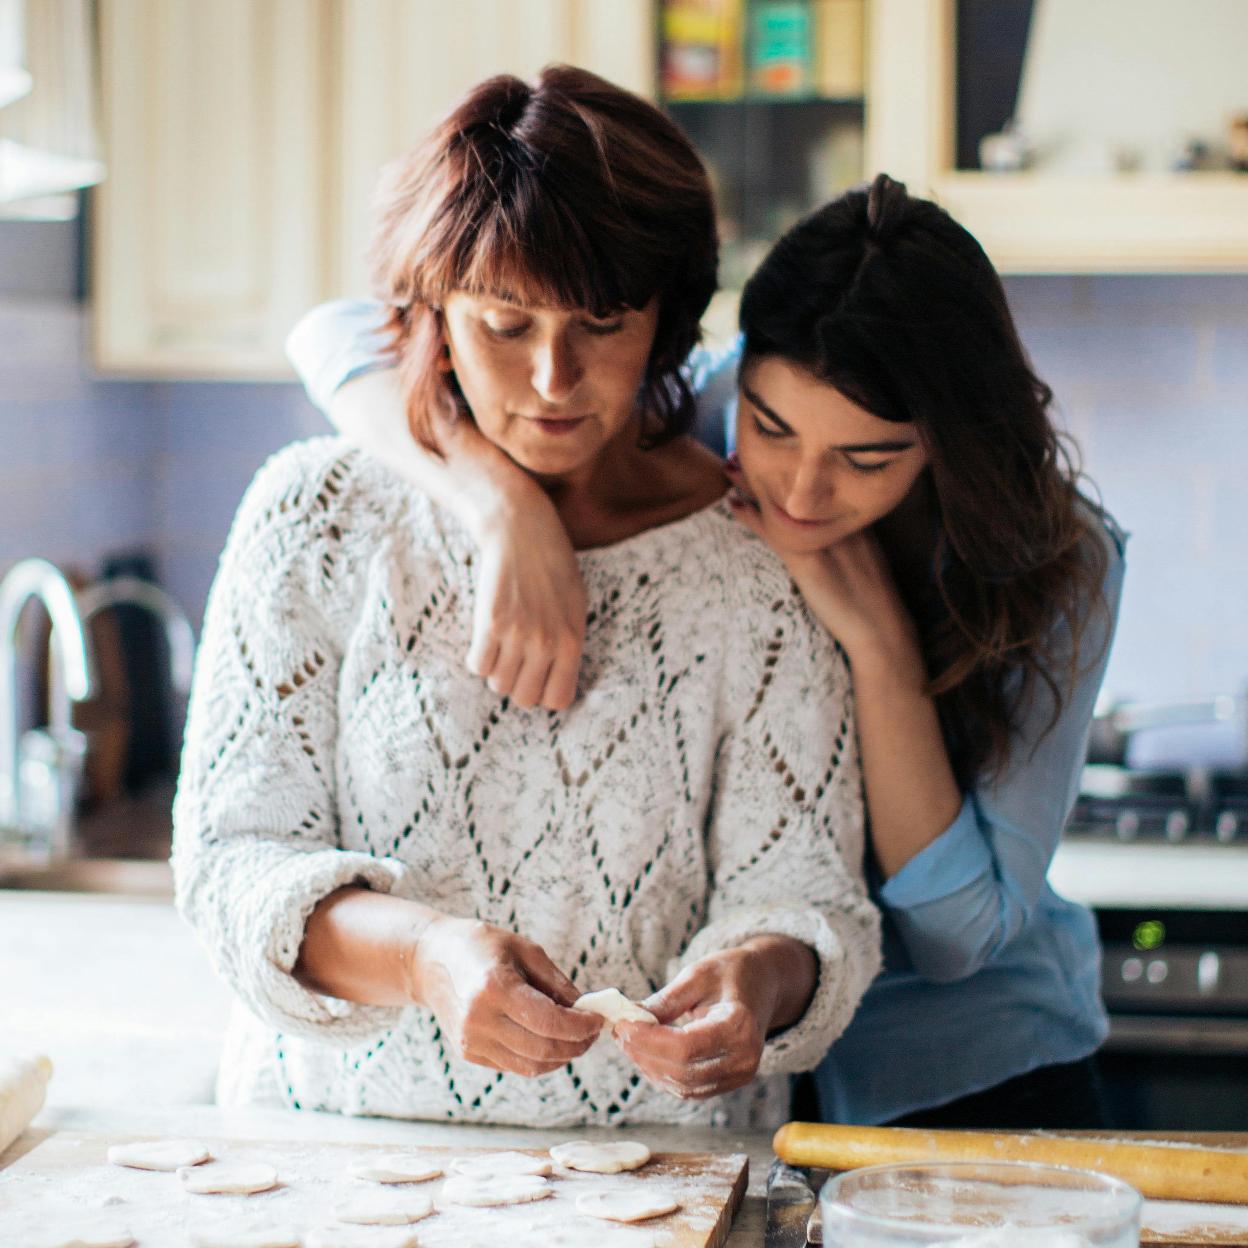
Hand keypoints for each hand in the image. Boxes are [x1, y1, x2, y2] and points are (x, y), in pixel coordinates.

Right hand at [412, 916, 601, 1075]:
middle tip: (592, 1032)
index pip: (550, 1021)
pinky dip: (539, 1059)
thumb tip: (585, 1008)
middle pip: (543, 1048)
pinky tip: (551, 1042)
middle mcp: (479, 1019)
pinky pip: (514, 1065)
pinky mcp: (468, 1053)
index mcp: (495, 987)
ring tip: (576, 1039)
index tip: (597, 1019)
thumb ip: (556, 981)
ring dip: (561, 1057)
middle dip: (576, 1045)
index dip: (581, 1026)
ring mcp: (471, 1040)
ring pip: (531, 1065)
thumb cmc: (481, 946)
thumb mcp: (523, 949)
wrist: (429, 961)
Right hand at [468, 490, 586, 710]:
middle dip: (518, 684)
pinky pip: (477, 666)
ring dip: (497, 670)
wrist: (523, 531)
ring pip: (498, 684)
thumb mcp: (576, 608)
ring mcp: (518, 635)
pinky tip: (485, 639)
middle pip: (524, 698)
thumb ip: (568, 645)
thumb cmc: (553, 568)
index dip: (545, 693)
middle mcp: (547, 643)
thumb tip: (555, 681)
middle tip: (516, 661)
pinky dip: (478, 658)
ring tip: (501, 646)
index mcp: (573, 642)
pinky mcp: (490, 623)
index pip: (558, 700)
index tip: (538, 678)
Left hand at [613, 938, 812, 1100]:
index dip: (649, 1041)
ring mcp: (739, 1075)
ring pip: (683, 1086)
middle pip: (682, 1071)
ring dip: (649, 1067)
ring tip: (629, 1040)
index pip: (686, 1047)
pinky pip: (689, 1089)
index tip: (623, 1024)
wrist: (762, 983)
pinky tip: (646, 1053)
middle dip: (644, 1054)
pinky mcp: (729, 1082)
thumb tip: (628, 1018)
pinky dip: (663, 1075)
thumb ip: (664, 1001)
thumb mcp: (696, 975)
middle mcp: (745, 1058)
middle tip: (619, 1032)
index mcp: (740, 1026)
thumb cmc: (730, 973)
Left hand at [725, 464, 919, 675]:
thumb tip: (820, 528)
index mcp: (854, 516)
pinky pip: (774, 531)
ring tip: (729, 465)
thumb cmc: (873, 599)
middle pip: (799, 485)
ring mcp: (822, 539)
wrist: (882, 630)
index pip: (818, 482)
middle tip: (741, 448)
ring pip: (783, 502)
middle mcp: (838, 520)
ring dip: (753, 483)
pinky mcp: (807, 561)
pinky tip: (733, 504)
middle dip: (770, 464)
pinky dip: (751, 516)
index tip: (772, 449)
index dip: (793, 466)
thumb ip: (846, 536)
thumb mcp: (865, 557)